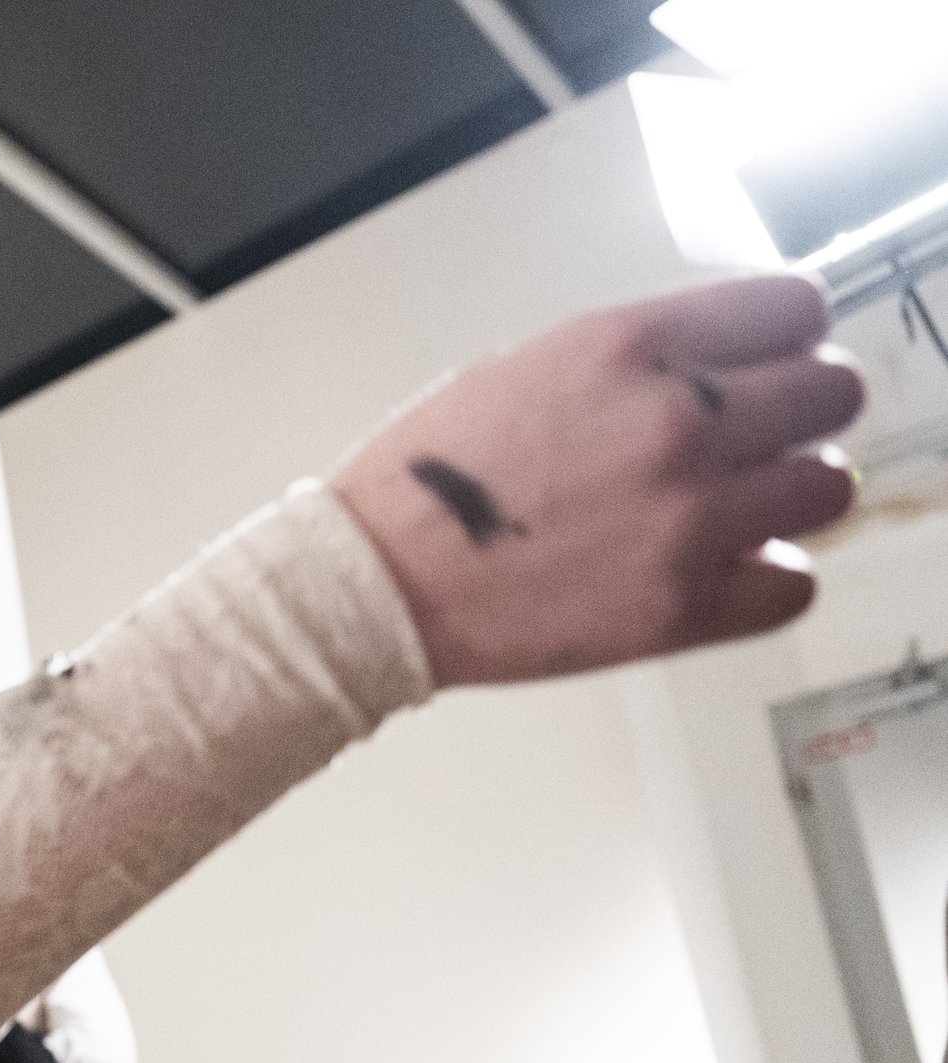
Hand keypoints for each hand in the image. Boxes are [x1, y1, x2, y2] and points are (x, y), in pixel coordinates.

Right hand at [333, 274, 863, 686]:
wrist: (375, 585)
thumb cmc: (430, 483)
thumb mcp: (529, 366)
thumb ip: (639, 359)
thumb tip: (721, 367)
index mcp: (632, 347)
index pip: (796, 310)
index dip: (784, 341)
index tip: (763, 366)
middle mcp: (678, 422)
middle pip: (833, 394)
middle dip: (795, 415)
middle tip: (750, 443)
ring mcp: (690, 518)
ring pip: (828, 488)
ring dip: (786, 497)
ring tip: (727, 512)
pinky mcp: (685, 606)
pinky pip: (795, 583)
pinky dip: (763, 579)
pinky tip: (712, 570)